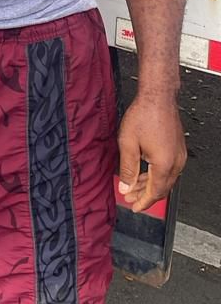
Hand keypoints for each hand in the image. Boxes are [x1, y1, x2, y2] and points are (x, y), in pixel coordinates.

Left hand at [117, 94, 186, 212]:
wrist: (158, 96)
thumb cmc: (144, 114)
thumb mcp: (128, 144)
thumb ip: (127, 169)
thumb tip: (125, 187)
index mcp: (164, 164)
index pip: (155, 192)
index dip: (144, 202)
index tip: (134, 207)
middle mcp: (176, 161)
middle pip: (162, 188)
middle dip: (144, 195)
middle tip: (129, 197)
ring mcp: (179, 155)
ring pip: (165, 179)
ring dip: (149, 184)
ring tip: (132, 186)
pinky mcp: (177, 148)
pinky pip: (168, 168)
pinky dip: (155, 174)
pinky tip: (143, 173)